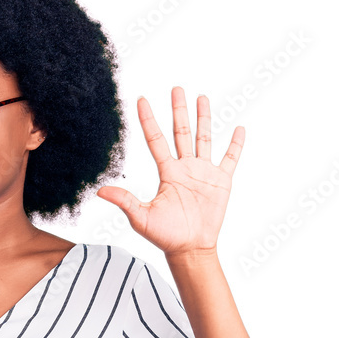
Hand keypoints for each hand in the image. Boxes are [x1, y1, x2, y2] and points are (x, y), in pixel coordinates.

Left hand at [96, 87, 243, 259]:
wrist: (189, 249)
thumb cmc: (165, 236)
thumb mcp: (141, 217)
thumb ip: (124, 201)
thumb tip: (100, 191)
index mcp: (167, 172)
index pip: (156, 139)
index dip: (148, 120)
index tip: (141, 99)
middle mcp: (184, 168)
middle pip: (181, 132)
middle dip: (179, 110)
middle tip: (176, 88)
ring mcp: (203, 173)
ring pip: (204, 138)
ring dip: (204, 118)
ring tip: (202, 97)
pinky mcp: (221, 182)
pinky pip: (230, 159)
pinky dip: (235, 145)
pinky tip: (239, 128)